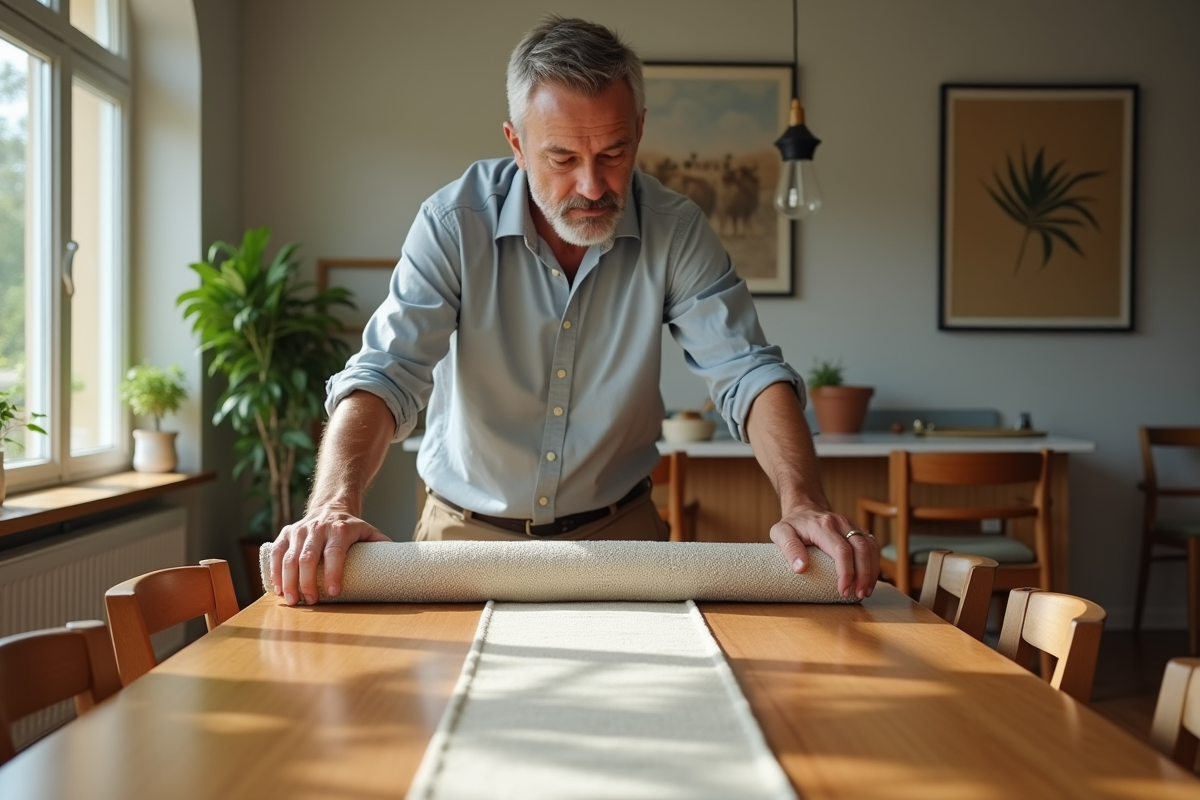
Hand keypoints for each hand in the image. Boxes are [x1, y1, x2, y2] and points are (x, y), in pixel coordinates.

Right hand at [270, 507, 390, 605]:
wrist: (330, 507)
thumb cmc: (351, 528)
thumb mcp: (369, 531)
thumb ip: (382, 546)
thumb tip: (403, 565)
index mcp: (340, 529)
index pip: (335, 552)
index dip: (334, 572)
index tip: (334, 592)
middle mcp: (317, 528)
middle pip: (308, 557)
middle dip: (307, 582)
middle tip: (310, 601)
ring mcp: (299, 530)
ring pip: (288, 557)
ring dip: (289, 581)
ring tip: (292, 601)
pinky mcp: (285, 534)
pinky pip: (275, 554)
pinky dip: (275, 572)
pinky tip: (278, 589)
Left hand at [769, 505, 879, 599]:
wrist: (804, 509)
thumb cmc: (793, 524)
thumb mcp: (781, 533)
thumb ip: (789, 548)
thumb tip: (801, 568)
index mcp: (823, 525)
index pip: (841, 550)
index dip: (846, 572)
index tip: (843, 591)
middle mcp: (841, 523)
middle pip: (861, 549)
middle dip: (863, 575)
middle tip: (858, 595)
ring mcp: (852, 525)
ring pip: (871, 547)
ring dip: (871, 571)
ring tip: (864, 592)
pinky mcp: (858, 530)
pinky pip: (873, 547)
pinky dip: (874, 565)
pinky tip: (869, 581)